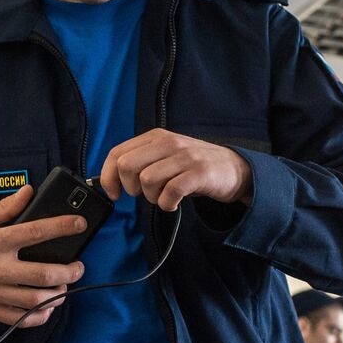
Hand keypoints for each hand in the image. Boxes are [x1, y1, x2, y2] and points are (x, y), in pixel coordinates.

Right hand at [0, 184, 84, 325]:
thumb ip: (4, 208)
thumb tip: (28, 192)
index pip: (35, 232)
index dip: (62, 226)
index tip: (79, 223)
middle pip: (43, 273)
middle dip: (70, 271)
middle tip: (78, 266)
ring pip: (37, 299)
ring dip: (58, 293)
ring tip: (64, 285)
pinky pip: (22, 319)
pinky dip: (40, 315)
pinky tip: (48, 305)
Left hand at [99, 128, 251, 210]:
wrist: (234, 169)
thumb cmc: (193, 167)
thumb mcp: (165, 157)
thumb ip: (141, 162)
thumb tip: (110, 180)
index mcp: (155, 137)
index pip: (117, 153)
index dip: (108, 177)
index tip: (114, 193)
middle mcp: (168, 142)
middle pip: (127, 166)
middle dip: (129, 187)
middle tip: (144, 194)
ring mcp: (184, 157)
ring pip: (147, 180)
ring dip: (152, 197)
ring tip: (164, 197)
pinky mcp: (199, 173)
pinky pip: (170, 192)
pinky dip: (167, 204)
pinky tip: (174, 203)